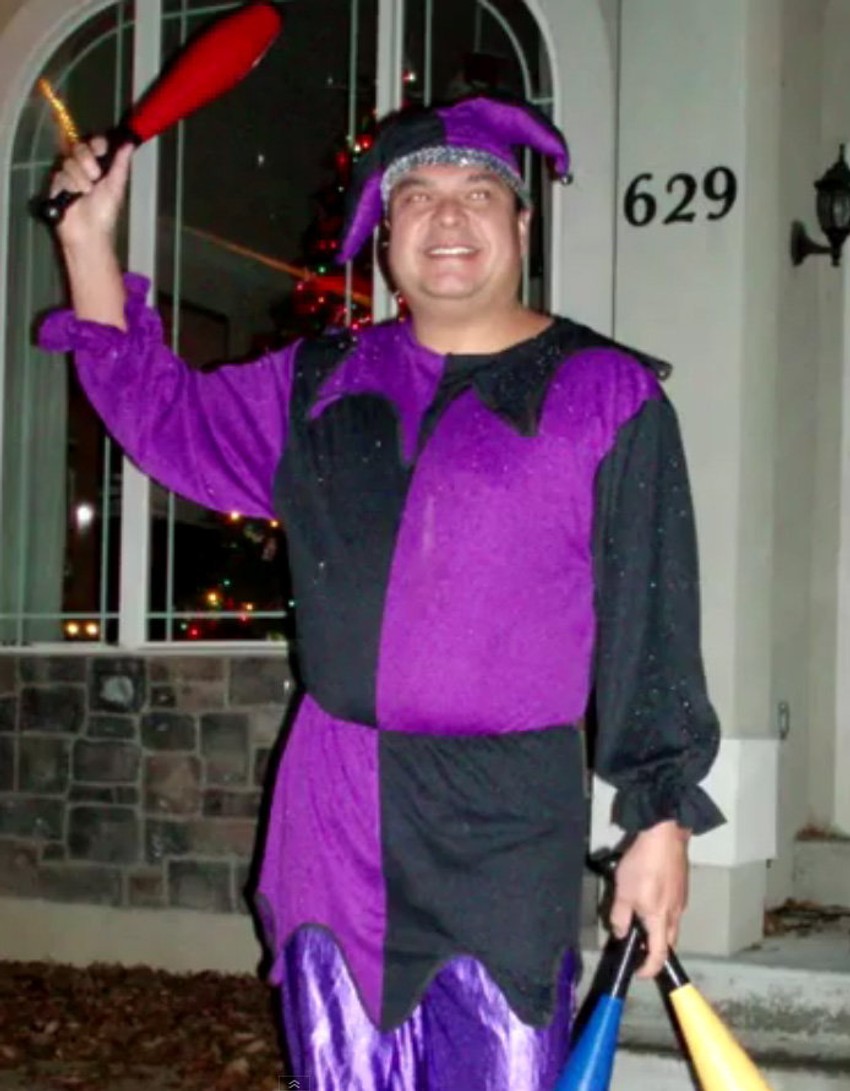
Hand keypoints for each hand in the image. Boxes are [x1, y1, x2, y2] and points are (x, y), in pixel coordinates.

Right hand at [51, 136, 133, 248]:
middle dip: (88, 161)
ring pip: (70, 161)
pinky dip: (69, 186)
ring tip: (85, 193)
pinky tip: (74, 197)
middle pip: (80, 147)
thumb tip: (129, 143)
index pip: (96, 143)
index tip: (101, 149)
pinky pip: (61, 174)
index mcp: (100, 166)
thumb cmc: (105, 212)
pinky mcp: (57, 183)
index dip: (97, 143)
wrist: (89, 232)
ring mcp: (69, 174)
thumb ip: (121, 164)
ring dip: (80, 178)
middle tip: (96, 177)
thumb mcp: (116, 186)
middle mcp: (84, 166)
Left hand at [609, 820, 690, 977]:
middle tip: (638, 945)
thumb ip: (620, 916)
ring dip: (658, 929)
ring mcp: (682, 900)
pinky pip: (674, 909)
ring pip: (672, 925)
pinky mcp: (683, 886)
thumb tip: (620, 933)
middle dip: (655, 949)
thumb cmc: (642, 865)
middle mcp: (676, 914)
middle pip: (668, 942)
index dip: (649, 968)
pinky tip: (650, 898)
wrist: (665, 836)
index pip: (659, 955)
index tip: (640, 971)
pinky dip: (662, 913)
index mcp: (660, 919)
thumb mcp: (623, 891)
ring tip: (641, 920)